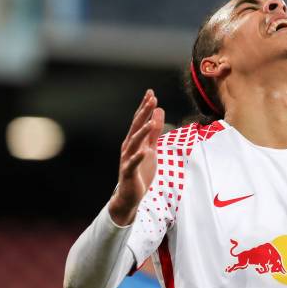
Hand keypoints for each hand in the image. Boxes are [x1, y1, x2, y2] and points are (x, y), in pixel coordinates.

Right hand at [108, 90, 164, 225]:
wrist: (129, 195)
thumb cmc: (140, 170)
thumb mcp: (150, 148)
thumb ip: (154, 132)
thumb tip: (158, 112)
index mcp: (134, 140)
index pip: (139, 120)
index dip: (145, 107)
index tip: (151, 93)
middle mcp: (129, 146)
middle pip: (136, 126)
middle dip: (144, 112)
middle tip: (151, 98)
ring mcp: (128, 158)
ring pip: (134, 142)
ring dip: (142, 132)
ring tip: (150, 122)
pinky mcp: (129, 172)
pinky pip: (133, 163)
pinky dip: (138, 156)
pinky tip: (145, 151)